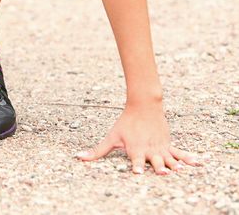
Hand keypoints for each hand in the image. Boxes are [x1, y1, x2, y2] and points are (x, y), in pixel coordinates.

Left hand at [76, 101, 200, 174]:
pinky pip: (180, 153)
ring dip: (174, 165)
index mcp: (135, 148)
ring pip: (169, 158)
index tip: (136, 172)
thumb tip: (78, 158)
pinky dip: (189, 159)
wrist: (143, 106)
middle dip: (158, 167)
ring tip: (178, 171)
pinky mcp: (168, 144)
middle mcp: (148, 149)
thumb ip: (97, 151)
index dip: (135, 166)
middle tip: (162, 172)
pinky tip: (199, 163)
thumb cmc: (125, 123)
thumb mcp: (111, 137)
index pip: (134, 160)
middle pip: (154, 161)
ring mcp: (160, 147)